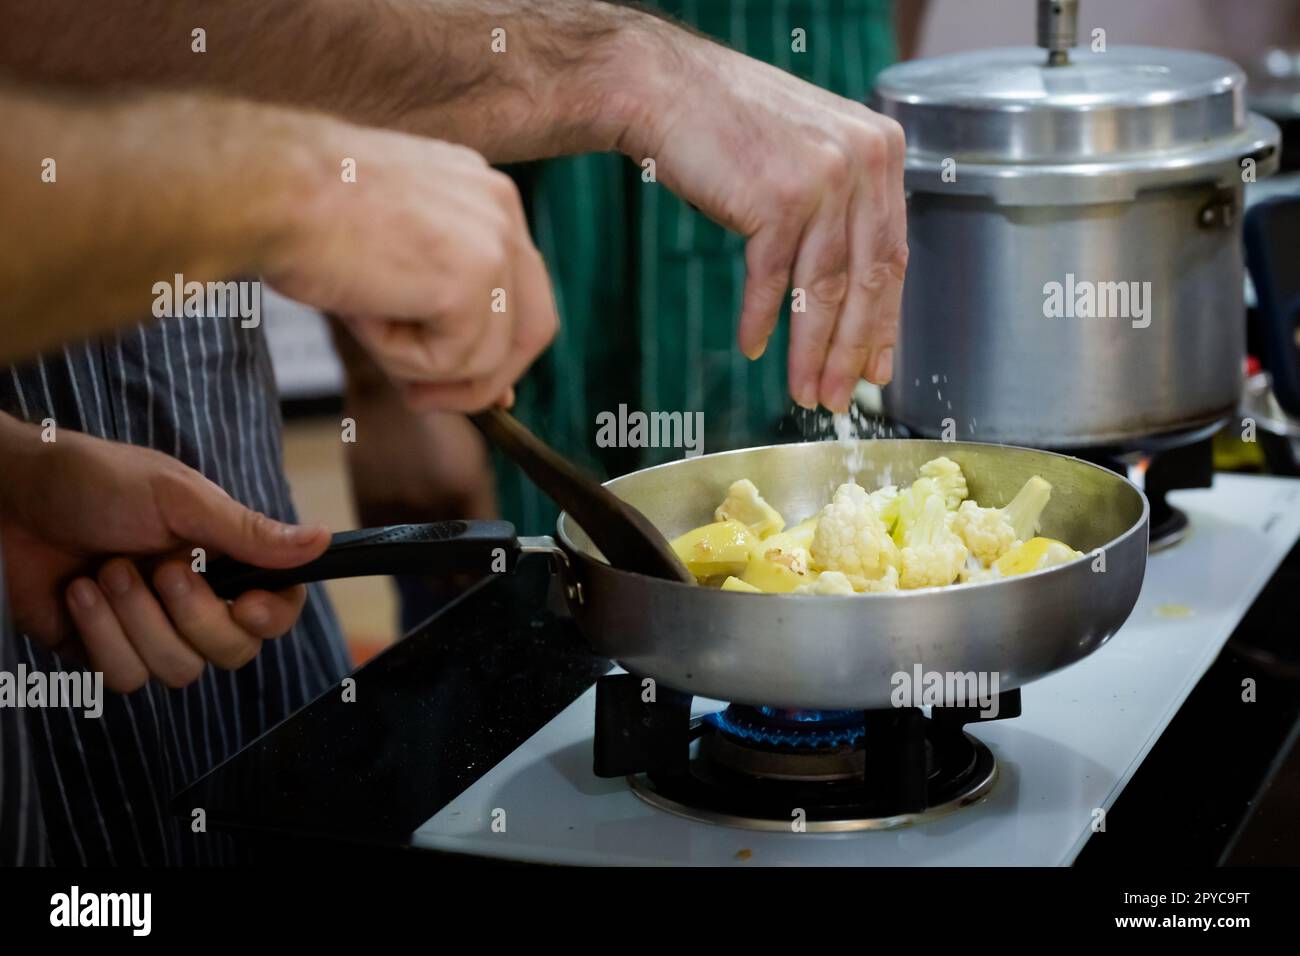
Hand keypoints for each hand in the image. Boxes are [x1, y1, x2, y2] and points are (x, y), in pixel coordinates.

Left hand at [0, 415, 330, 691]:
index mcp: (224, 559)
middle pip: (233, 651)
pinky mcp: (106, 652)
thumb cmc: (94, 481)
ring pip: (178, 671)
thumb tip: (322, 539)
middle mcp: (196, 599)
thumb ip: (249, 533)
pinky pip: (125, 678)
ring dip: (137, 621)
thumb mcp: (179, 498)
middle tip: (160, 569)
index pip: (278, 608)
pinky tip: (80, 593)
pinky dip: (100, 634)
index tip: (249, 606)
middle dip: (192, 616)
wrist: (9, 497)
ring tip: (107, 572)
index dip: (273, 618)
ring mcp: (151, 630)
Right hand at [266, 125, 558, 412]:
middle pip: (536, 327)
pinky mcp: (474, 279)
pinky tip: (364, 309)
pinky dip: (401, 358)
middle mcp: (501, 207)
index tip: (464, 386)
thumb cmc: (301, 216)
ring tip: (365, 318)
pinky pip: (454, 362)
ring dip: (420, 364)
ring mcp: (494, 241)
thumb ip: (446, 308)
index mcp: (483, 193)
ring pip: (488, 356)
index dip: (500, 350)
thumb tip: (493, 390)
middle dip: (483, 380)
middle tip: (421, 399)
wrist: (262, 189)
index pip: (525, 290)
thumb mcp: (392, 259)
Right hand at [617, 30, 907, 411]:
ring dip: (810, 351)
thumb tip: (853, 287)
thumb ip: (842, 204)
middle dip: (850, 351)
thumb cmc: (731, 124)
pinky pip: (773, 280)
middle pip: (865, 280)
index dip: (884, 322)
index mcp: (882, 151)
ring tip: (802, 392)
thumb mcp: (810, 151)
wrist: (667, 90)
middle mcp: (864, 162)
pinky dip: (761, 320)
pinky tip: (753, 346)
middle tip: (837, 396)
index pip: (893, 254)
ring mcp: (824, 179)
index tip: (877, 368)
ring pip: (823, 289)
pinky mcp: (778, 199)